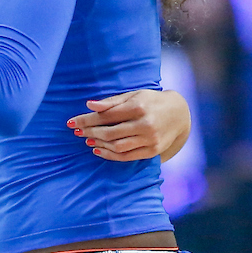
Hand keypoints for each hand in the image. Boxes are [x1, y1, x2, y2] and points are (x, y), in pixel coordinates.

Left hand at [68, 90, 190, 161]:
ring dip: (99, 145)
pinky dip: (110, 155)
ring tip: (87, 141)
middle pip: (110, 132)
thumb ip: (112, 102)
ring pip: (118, 146)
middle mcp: (145, 124)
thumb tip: (89, 105)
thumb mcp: (133, 96)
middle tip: (77, 132)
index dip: (87, 120)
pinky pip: (127, 156)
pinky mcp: (152, 151)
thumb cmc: (151, 101)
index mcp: (138, 107)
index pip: (106, 115)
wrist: (179, 114)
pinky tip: (99, 150)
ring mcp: (150, 139)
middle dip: (90, 133)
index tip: (72, 122)